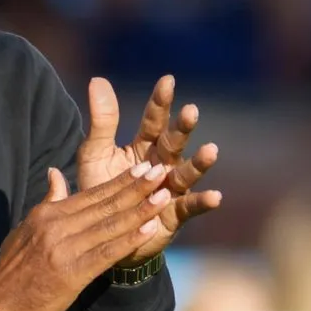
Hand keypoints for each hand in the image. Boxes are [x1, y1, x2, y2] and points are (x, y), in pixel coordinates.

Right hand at [0, 163, 171, 310]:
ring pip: (108, 225)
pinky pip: (105, 253)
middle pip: (103, 204)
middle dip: (135, 188)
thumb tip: (56, 173)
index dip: (119, 181)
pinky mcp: (71, 273)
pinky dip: (128, 240)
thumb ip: (49, 201)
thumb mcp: (27, 227)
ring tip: (162, 197)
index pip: (90, 194)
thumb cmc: (14, 268)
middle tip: (161, 173)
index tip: (142, 169)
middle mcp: (56, 226)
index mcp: (47, 214)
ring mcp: (63, 248)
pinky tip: (148, 230)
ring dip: (139, 210)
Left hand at [77, 76, 221, 265]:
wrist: (99, 231)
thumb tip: (97, 79)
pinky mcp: (173, 214)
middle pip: (173, 143)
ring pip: (187, 172)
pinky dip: (202, 202)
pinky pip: (190, 207)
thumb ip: (102, 121)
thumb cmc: (100, 187)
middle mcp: (162, 164)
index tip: (168, 80)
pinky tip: (215, 196)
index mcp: (142, 146)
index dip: (159, 102)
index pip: (153, 121)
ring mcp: (170, 188)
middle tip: (191, 110)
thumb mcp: (95, 152)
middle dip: (182, 128)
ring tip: (211, 150)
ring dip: (199, 163)